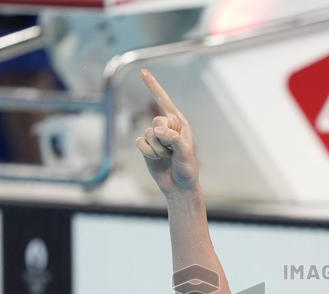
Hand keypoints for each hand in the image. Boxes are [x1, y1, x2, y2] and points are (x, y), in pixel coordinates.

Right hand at [135, 69, 198, 195]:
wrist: (178, 186)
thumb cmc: (187, 168)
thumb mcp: (185, 152)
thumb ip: (173, 138)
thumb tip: (155, 129)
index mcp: (179, 122)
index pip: (164, 101)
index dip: (153, 86)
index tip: (142, 72)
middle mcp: (166, 126)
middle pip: (156, 121)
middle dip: (165, 138)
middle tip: (174, 151)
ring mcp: (155, 136)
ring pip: (148, 134)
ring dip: (158, 149)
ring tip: (168, 157)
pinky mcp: (146, 146)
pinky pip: (141, 143)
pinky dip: (149, 153)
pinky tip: (158, 160)